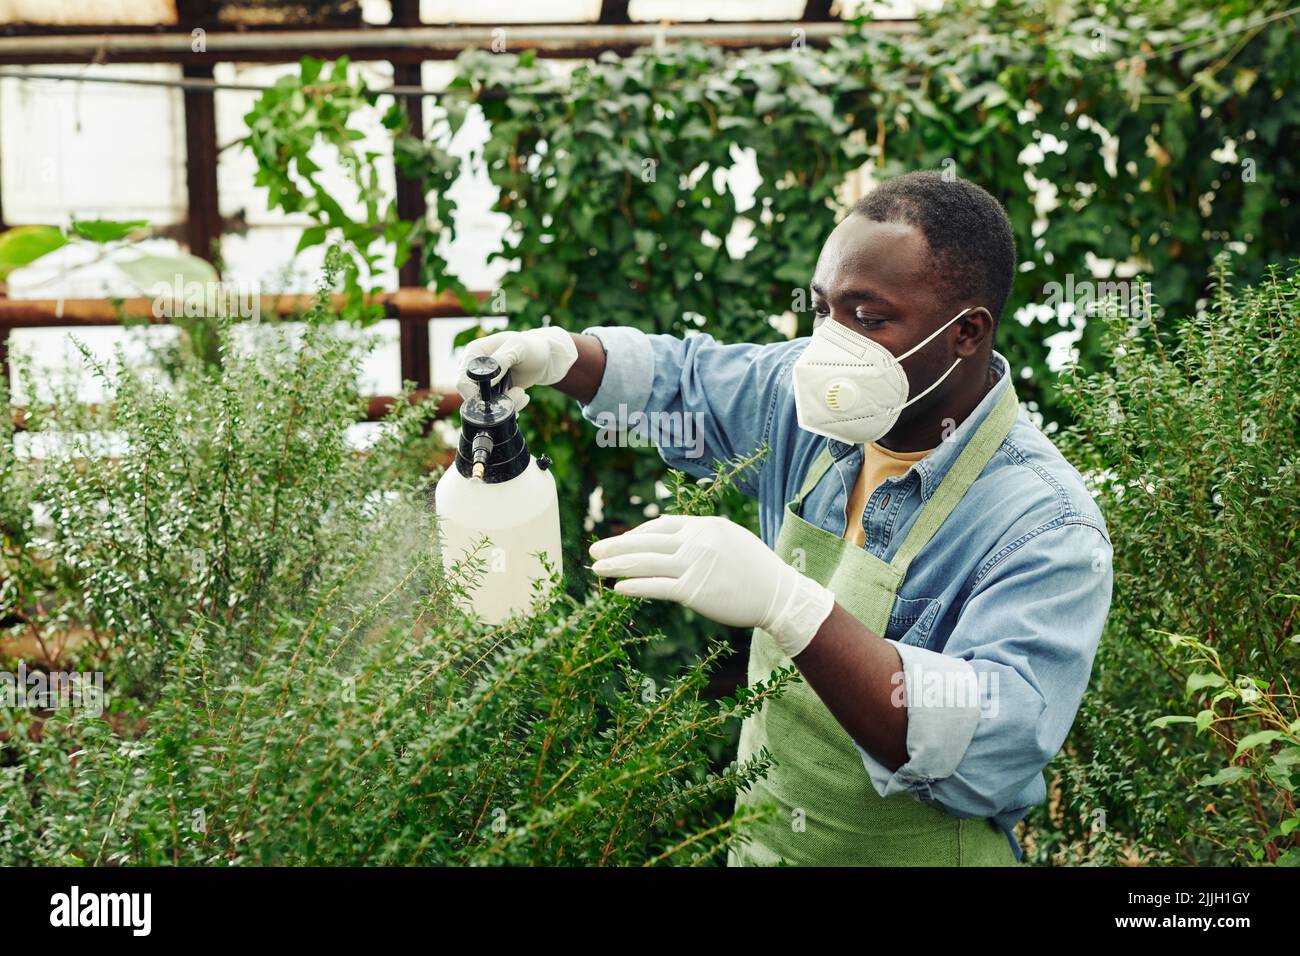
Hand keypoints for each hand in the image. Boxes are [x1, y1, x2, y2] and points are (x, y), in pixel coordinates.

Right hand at [455, 326, 577, 410]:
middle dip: (496, 400)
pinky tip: (523, 396)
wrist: (543, 357)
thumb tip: (486, 380)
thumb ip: (501, 360)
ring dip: (507, 403)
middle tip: (519, 392)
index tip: (494, 395)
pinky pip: (498, 408)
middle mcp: (474, 369)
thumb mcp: (518, 347)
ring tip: (522, 393)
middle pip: (472, 397)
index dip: (475, 392)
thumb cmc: (530, 346)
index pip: (462, 379)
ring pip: (486, 406)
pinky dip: (512, 406)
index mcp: (474, 353)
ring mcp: (483, 384)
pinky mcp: (494, 395)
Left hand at [588, 515, 834, 657]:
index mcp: (703, 525)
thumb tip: (667, 532)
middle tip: (593, 551)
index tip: (619, 543)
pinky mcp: (694, 590)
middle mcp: (696, 541)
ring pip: (646, 563)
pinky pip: (656, 587)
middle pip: (646, 542)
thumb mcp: (728, 538)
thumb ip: (699, 535)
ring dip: (617, 565)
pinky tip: (617, 588)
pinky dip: (634, 586)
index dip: (635, 535)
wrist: (778, 593)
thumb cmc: (755, 569)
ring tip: (596, 568)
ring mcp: (694, 565)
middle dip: (616, 546)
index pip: (659, 526)